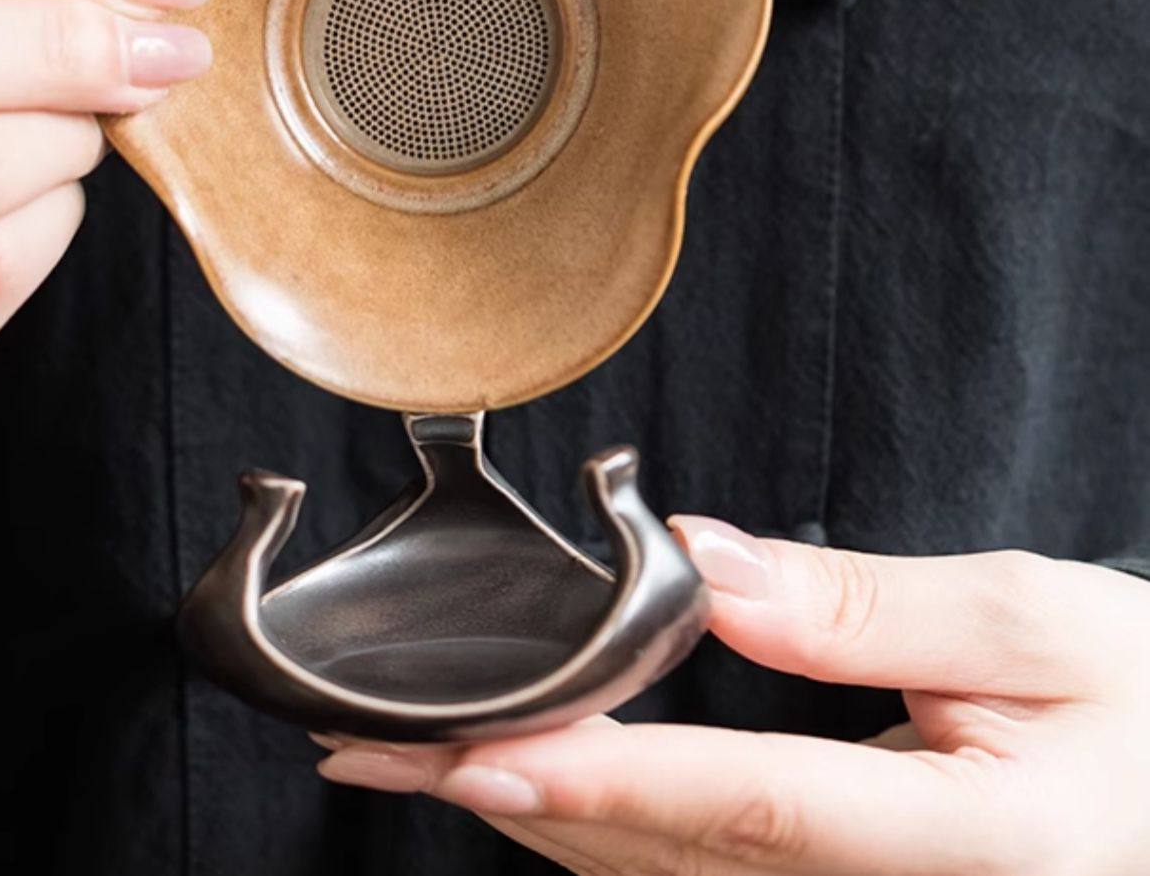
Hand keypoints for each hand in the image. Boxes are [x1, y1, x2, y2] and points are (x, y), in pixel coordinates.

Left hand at [315, 517, 1149, 873]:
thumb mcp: (1041, 628)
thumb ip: (865, 604)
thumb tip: (699, 567)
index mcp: (959, 842)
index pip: (744, 807)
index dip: (599, 779)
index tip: (472, 750)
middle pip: (669, 866)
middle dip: (510, 800)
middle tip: (372, 749)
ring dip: (542, 822)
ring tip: (419, 760)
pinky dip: (611, 836)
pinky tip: (545, 785)